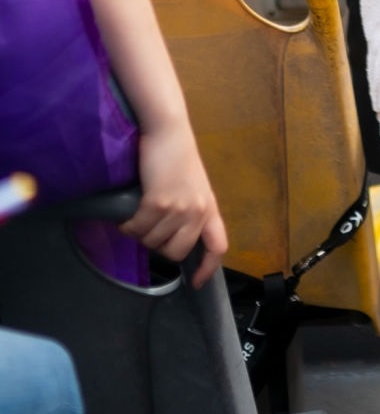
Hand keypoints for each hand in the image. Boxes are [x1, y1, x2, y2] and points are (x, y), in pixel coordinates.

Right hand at [123, 116, 227, 288]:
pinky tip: (128, 213)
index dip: (207, 268)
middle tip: (150, 230)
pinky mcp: (158, 203)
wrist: (167, 131)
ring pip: (152, 242)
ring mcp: (179, 208)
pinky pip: (137, 229)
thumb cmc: (177, 155)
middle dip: (159, 246)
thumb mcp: (193, 186)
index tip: (195, 282)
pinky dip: (128, 225)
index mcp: (209, 207)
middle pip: (177, 252)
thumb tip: (173, 235)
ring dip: (140, 233)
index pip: (218, 246)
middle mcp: (198, 211)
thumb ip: (190, 210)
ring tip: (139, 214)